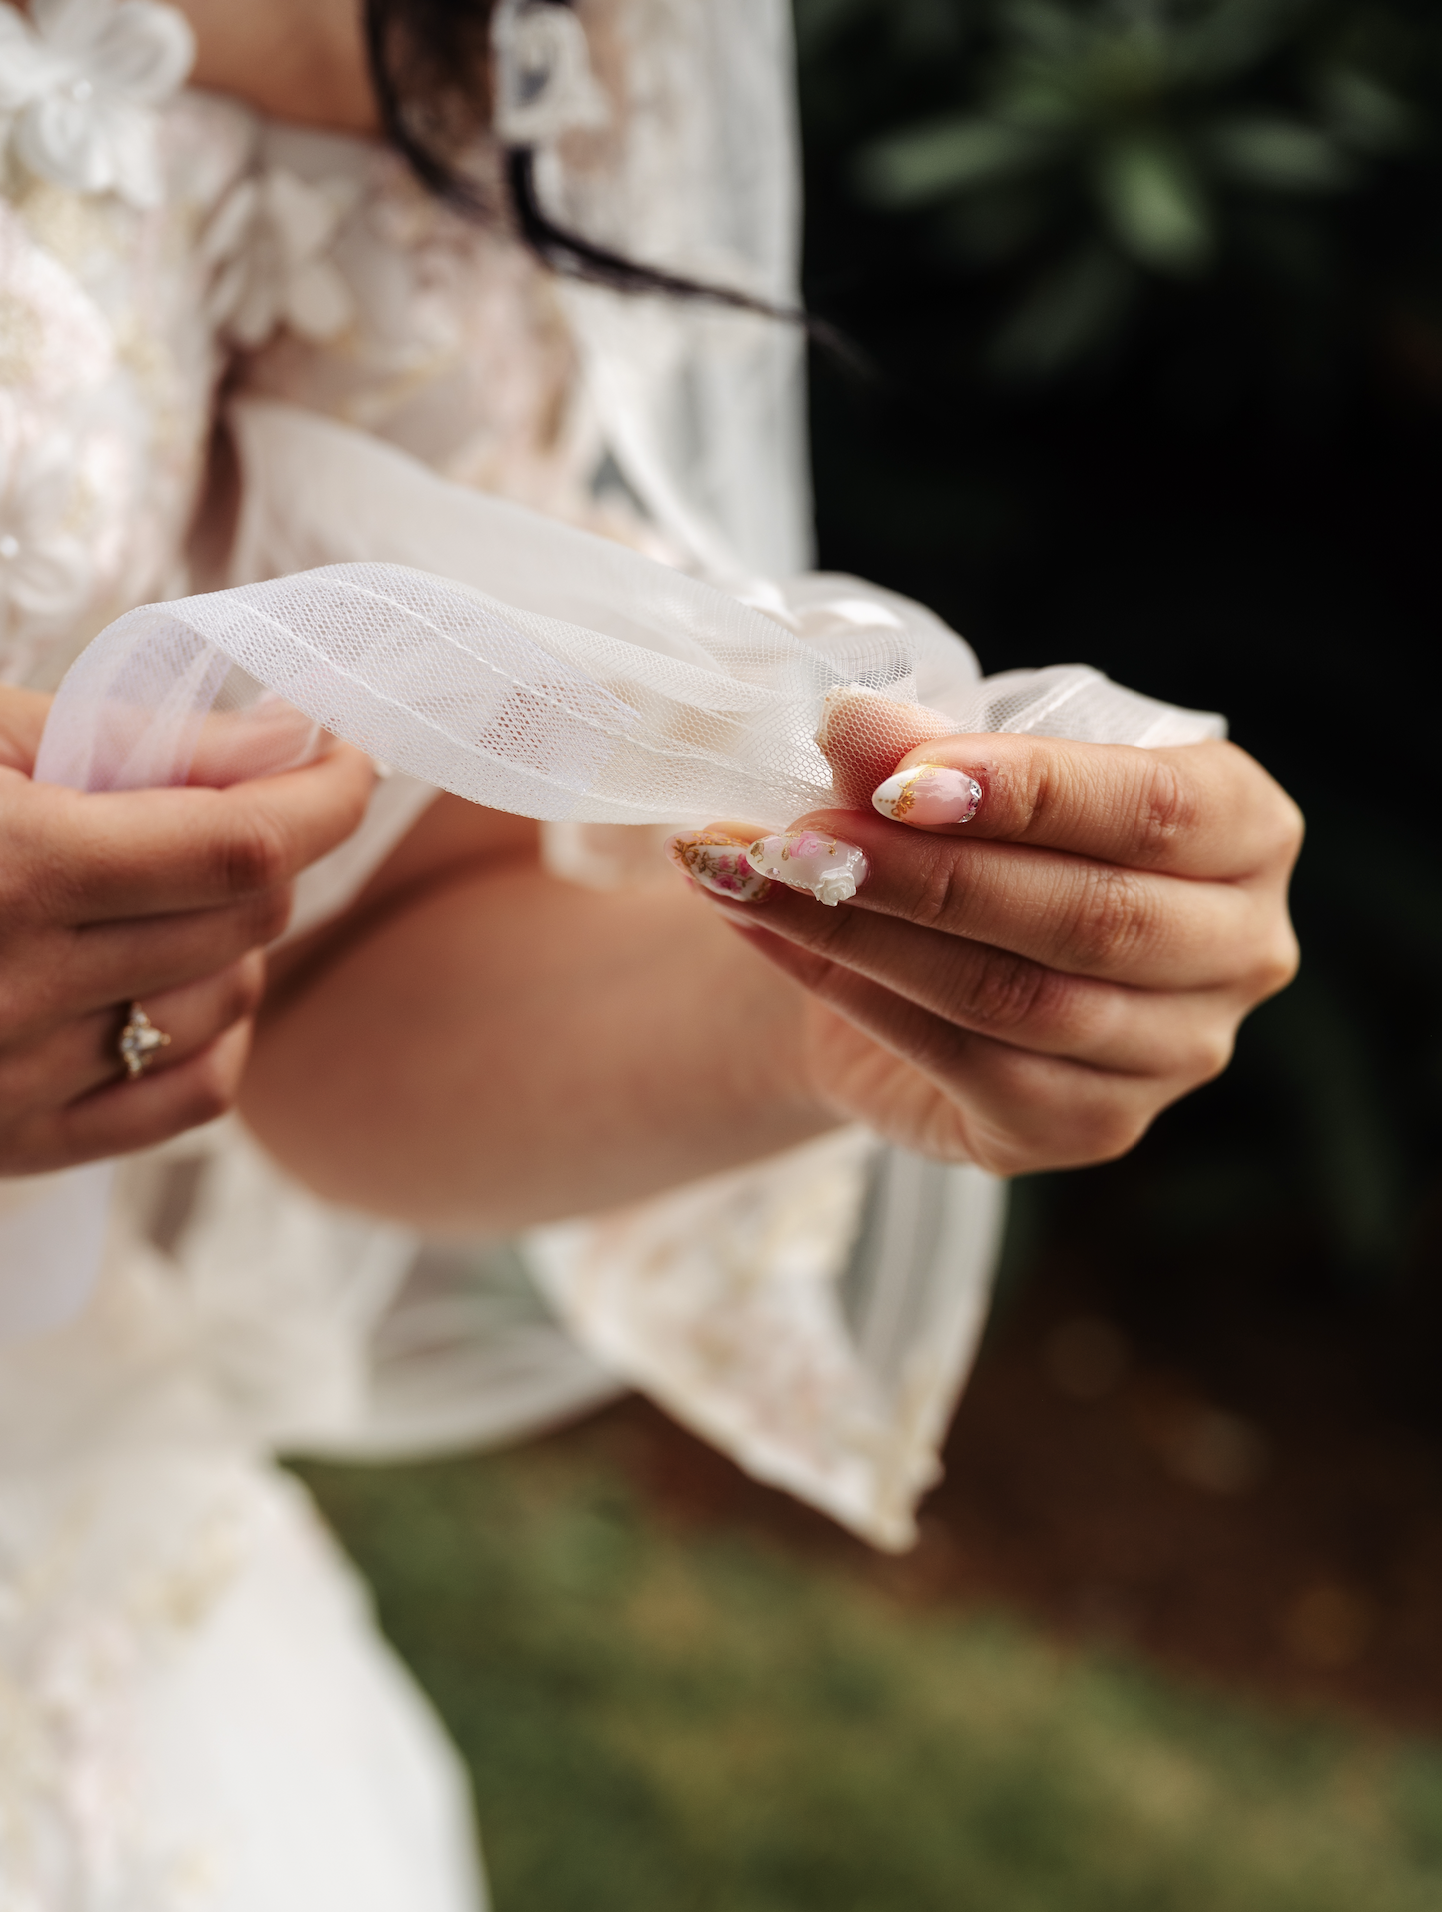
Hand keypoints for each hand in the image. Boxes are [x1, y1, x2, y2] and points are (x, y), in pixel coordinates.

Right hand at [0, 687, 373, 1173]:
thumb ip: (125, 737)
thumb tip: (280, 738)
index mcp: (12, 869)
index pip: (246, 842)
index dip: (328, 793)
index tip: (349, 752)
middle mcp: (23, 988)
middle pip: (248, 919)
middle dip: (280, 845)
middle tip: (256, 796)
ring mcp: (17, 1079)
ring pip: (229, 1003)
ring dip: (245, 933)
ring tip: (187, 882)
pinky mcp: (10, 1142)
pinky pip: (185, 1100)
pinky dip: (219, 1034)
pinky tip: (189, 985)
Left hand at [668, 692, 1301, 1174]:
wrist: (930, 951)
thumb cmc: (979, 835)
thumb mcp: (956, 771)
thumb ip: (920, 746)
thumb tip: (854, 724)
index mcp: (1245, 830)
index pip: (1155, 811)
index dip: (1025, 792)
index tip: (890, 777)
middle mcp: (1241, 950)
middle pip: (1086, 918)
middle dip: (923, 873)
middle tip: (791, 837)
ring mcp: (1175, 1055)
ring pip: (1014, 998)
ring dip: (862, 934)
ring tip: (751, 876)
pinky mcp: (1089, 1128)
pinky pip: (968, 1067)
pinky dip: (854, 996)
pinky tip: (768, 936)